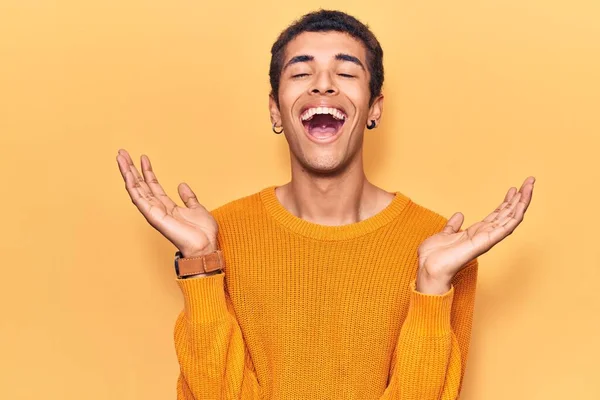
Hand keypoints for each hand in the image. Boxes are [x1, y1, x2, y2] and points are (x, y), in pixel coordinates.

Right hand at [116, 149, 217, 256]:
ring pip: (136, 189)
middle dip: (131, 169)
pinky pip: (140, 199)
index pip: (153, 185)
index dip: (147, 171)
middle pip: (140, 185)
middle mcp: (158, 208)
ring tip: (120, 157)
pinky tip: (127, 174)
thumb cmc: (203, 233)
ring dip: (127, 173)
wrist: (206, 246)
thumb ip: (189, 197)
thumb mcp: (197, 208)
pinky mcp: (154, 217)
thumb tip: (182, 185)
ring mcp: (154, 212)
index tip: (143, 157)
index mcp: (167, 206)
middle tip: (122, 153)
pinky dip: (132, 186)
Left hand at [416, 176, 535, 293]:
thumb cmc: (434, 256)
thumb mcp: (444, 234)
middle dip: (520, 198)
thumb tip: (459, 215)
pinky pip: (505, 228)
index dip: (507, 202)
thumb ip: (453, 226)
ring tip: (530, 186)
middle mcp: (485, 235)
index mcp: (476, 233)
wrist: (428, 267)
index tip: (514, 188)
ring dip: (522, 202)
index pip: (497, 215)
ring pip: (511, 218)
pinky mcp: (485, 243)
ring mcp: (487, 239)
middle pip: (508, 214)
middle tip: (529, 181)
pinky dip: (515, 215)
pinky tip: (522, 204)